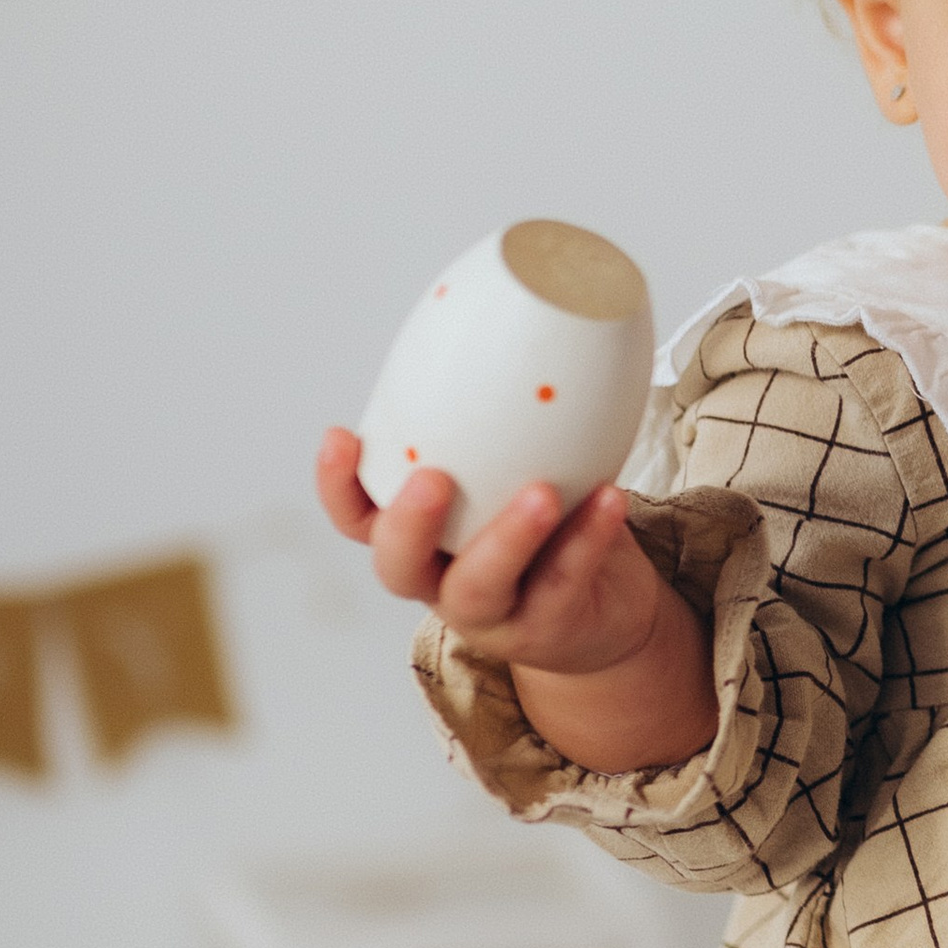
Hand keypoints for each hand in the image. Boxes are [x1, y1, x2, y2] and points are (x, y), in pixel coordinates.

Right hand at [315, 427, 714, 768]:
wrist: (605, 614)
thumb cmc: (549, 527)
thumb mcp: (509, 476)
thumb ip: (493, 427)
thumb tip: (511, 318)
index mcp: (419, 539)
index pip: (358, 517)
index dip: (339, 485)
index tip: (341, 436)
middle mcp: (441, 580)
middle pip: (398, 565)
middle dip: (407, 524)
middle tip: (432, 479)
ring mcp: (493, 615)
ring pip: (479, 588)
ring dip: (507, 538)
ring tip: (542, 492)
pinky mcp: (548, 628)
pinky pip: (563, 583)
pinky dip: (587, 538)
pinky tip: (608, 497)